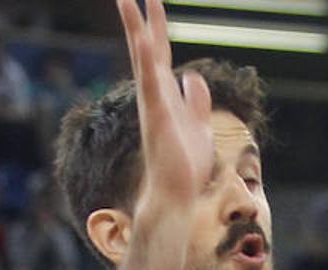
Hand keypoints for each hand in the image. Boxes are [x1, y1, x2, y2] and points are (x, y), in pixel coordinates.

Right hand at [117, 0, 213, 206]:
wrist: (177, 193)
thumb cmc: (185, 165)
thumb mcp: (199, 126)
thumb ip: (196, 101)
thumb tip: (193, 78)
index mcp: (166, 95)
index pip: (161, 53)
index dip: (158, 27)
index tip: (153, 0)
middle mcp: (155, 96)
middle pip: (147, 49)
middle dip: (140, 20)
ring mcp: (154, 105)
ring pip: (144, 61)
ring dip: (137, 31)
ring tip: (128, 3)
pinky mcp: (158, 118)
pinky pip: (151, 86)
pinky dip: (149, 63)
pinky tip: (146, 41)